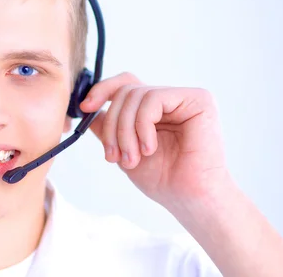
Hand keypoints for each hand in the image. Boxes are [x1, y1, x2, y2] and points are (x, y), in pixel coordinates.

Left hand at [80, 72, 228, 205]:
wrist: (188, 198)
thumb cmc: (162, 179)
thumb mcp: (123, 150)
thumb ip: (108, 127)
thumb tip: (86, 107)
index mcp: (154, 109)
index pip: (124, 84)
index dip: (101, 90)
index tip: (84, 108)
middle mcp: (170, 99)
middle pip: (125, 90)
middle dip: (113, 125)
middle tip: (114, 156)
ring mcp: (184, 97)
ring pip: (135, 95)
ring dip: (125, 131)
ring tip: (133, 158)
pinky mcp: (198, 99)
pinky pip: (153, 99)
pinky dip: (143, 126)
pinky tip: (150, 148)